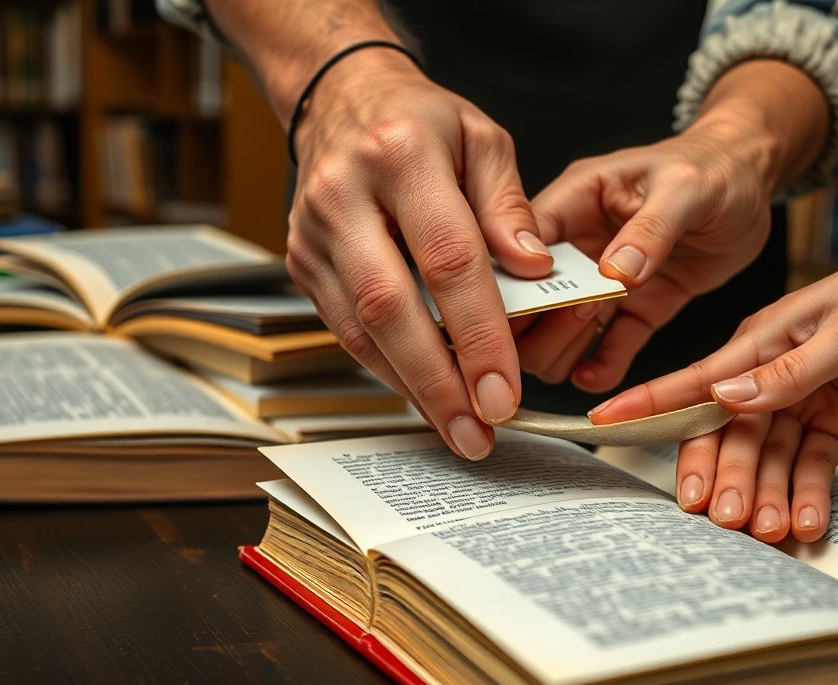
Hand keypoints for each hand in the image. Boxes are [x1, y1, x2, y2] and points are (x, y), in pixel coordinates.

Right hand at [282, 49, 553, 460]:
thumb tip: (536, 269)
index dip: (478, 332)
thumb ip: (510, 204)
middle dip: (439, 380)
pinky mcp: (302, 262)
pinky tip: (423, 395)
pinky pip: (344, 328)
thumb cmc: (421, 121)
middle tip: (478, 430)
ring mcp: (314, 233)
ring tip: (458, 428)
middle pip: (392, 305)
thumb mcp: (481, 138)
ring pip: (360, 328)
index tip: (505, 387)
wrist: (343, 100)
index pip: (447, 259)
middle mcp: (345, 194)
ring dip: (411, 388)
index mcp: (401, 155)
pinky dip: (386, 368)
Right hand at [516, 59, 828, 393]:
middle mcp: (578, 245)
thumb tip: (615, 273)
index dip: (514, 284)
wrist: (752, 181)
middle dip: (540, 324)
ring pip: (555, 333)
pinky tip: (598, 375)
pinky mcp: (636, 308)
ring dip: (565, 349)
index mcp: (574, 202)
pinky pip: (606, 347)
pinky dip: (599, 366)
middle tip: (582, 319)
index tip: (530, 309)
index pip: (517, 248)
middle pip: (526, 301)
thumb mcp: (686, 187)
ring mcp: (604, 281)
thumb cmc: (715, 165)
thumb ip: (650, 228)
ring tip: (595, 341)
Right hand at [590, 217, 837, 542]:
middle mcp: (772, 368)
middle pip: (731, 432)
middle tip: (722, 520)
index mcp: (761, 339)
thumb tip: (724, 398)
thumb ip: (788, 372)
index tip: (602, 422)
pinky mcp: (837, 411)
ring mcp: (803, 392)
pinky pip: (813, 459)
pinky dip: (808, 490)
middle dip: (723, 476)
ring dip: (765, 492)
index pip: (694, 378)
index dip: (648, 404)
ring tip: (768, 532)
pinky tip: (806, 520)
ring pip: (770, 454)